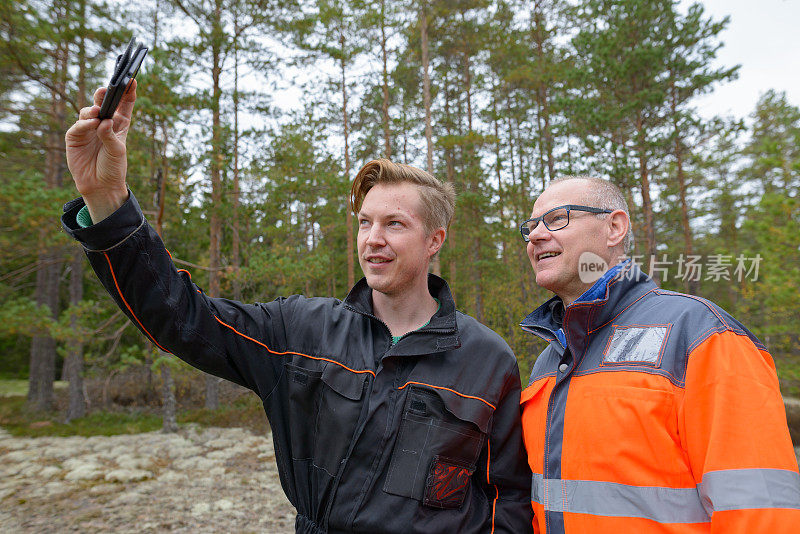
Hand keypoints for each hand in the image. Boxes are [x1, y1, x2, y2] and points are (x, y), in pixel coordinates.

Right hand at [65, 80, 136, 222]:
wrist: (100, 185)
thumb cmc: (113, 167)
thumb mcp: (117, 151)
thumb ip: (111, 135)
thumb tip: (104, 121)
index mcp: (119, 124)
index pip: (124, 105)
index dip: (128, 92)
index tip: (132, 80)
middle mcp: (103, 123)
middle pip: (104, 103)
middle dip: (105, 94)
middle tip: (107, 89)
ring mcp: (88, 128)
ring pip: (89, 111)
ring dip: (94, 110)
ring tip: (99, 112)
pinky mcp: (75, 136)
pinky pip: (79, 125)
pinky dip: (85, 123)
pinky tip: (92, 124)